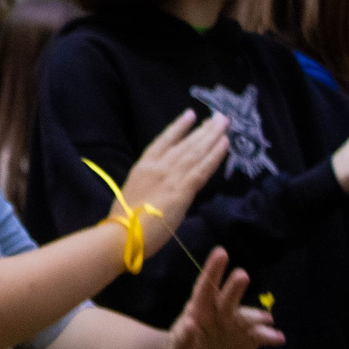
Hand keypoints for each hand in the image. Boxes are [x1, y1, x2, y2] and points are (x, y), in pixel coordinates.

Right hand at [114, 110, 231, 257]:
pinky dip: (215, 155)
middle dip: (202, 129)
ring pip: (196, 152)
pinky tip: (225, 144)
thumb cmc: (123, 221)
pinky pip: (203, 169)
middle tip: (218, 117)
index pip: (163, 141)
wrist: (123, 234)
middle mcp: (158, 166)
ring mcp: (171, 176)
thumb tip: (159, 186)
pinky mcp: (182, 189)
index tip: (190, 114)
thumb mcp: (132, 193)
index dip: (178, 127)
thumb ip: (148, 185)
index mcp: (143, 167)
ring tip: (224, 123)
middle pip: (185, 144)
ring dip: (212, 136)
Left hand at [162, 248, 284, 348]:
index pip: (206, 287)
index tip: (221, 252)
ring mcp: (236, 325)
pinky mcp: (249, 339)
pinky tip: (278, 338)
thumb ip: (183, 340)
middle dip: (235, 287)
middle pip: (228, 298)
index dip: (213, 270)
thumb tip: (189, 324)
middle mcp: (220, 313)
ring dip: (257, 316)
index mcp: (200, 310)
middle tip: (242, 275)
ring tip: (267, 319)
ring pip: (249, 317)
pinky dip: (269, 336)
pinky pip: (261, 336)